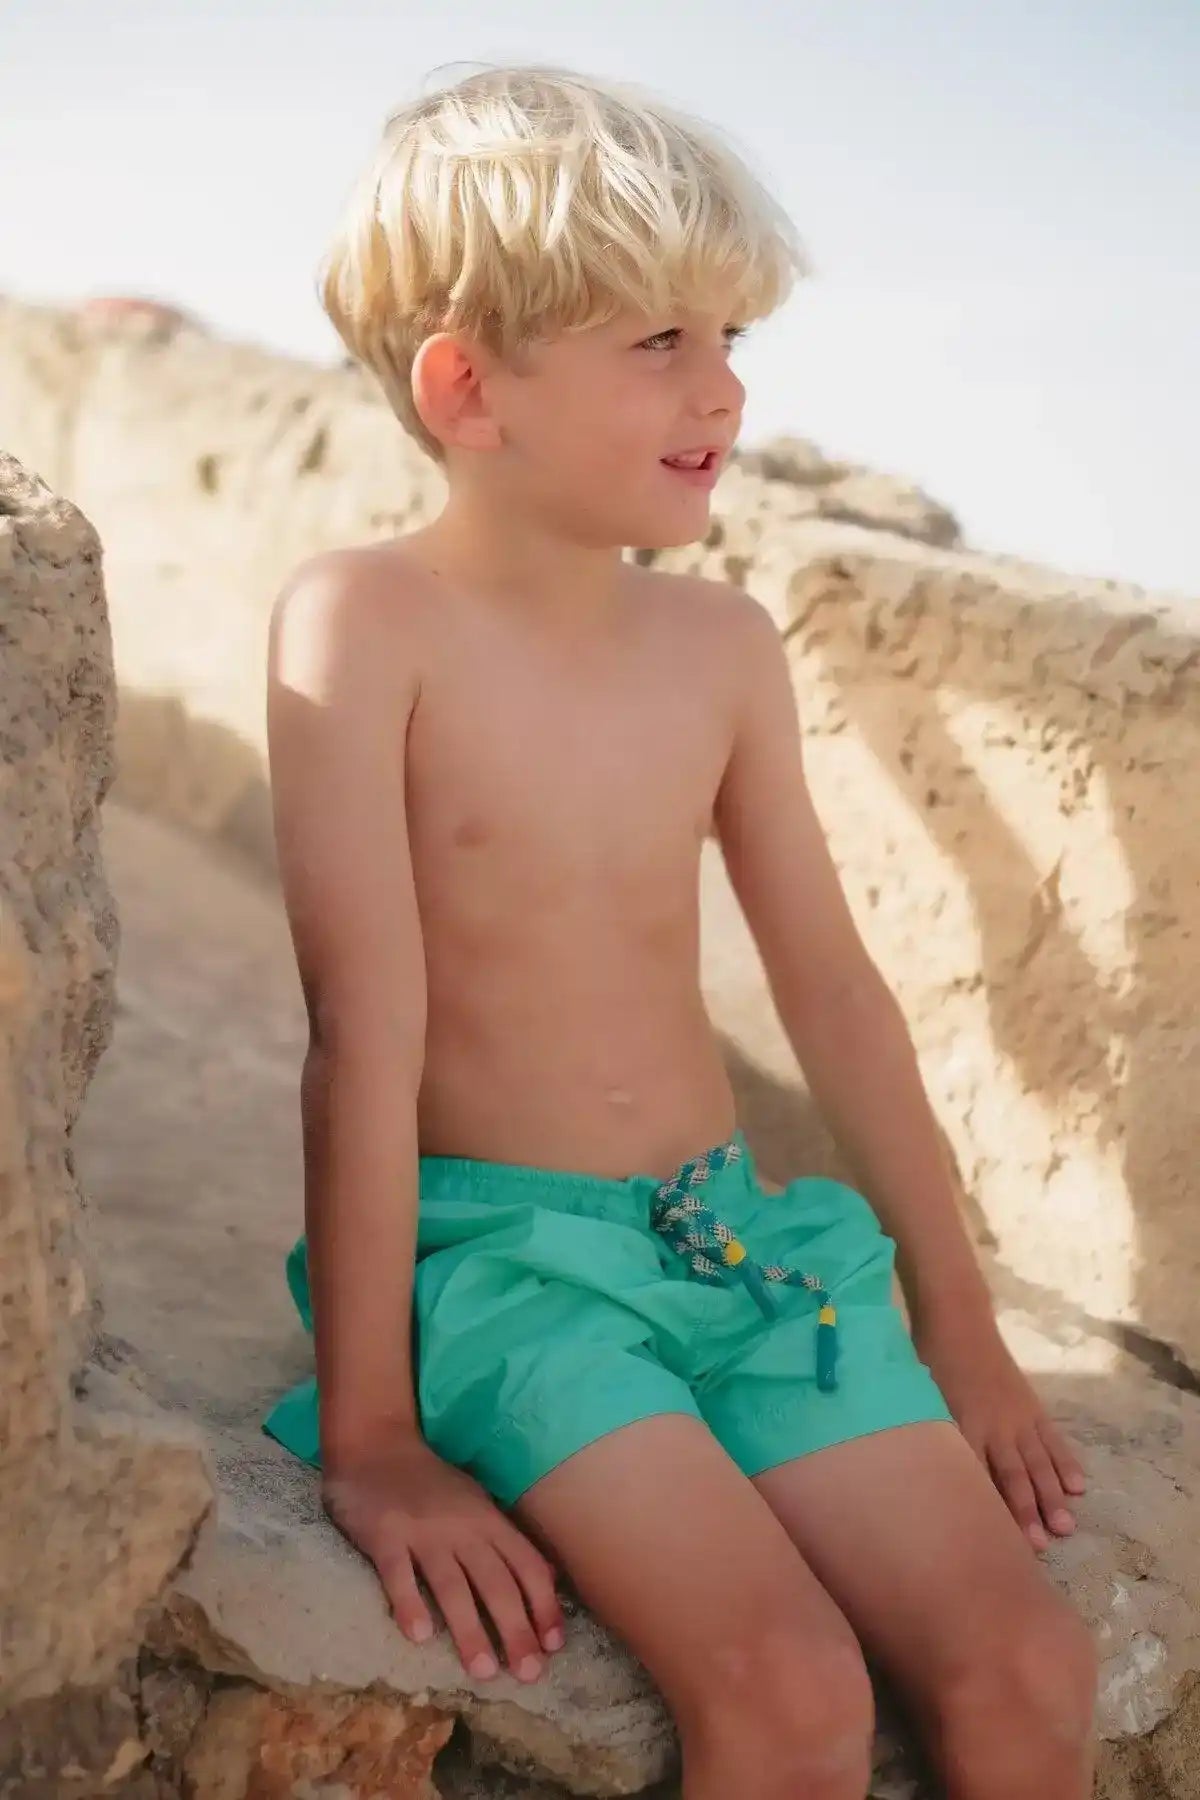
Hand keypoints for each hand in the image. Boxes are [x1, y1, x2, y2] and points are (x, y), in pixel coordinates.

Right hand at [321, 1433, 566, 1681]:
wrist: (374, 1444)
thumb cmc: (430, 1483)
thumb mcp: (476, 1502)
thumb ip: (504, 1539)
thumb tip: (546, 1580)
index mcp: (488, 1520)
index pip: (527, 1565)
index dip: (544, 1605)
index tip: (553, 1646)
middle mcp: (462, 1528)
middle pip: (496, 1582)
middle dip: (516, 1630)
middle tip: (528, 1674)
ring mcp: (423, 1532)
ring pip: (452, 1585)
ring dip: (470, 1630)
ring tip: (484, 1670)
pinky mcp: (385, 1536)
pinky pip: (399, 1574)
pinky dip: (410, 1604)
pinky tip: (420, 1637)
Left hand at [915, 1314, 1087, 1551]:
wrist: (959, 1322)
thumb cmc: (931, 1364)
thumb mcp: (923, 1400)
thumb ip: (931, 1435)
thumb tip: (922, 1476)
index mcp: (962, 1424)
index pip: (977, 1473)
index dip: (988, 1507)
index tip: (997, 1540)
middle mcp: (994, 1425)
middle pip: (1013, 1473)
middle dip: (1027, 1510)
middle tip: (1042, 1544)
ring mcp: (1018, 1416)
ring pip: (1039, 1461)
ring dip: (1053, 1495)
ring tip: (1066, 1526)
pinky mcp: (1033, 1406)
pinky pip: (1053, 1439)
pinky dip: (1066, 1462)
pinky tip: (1078, 1486)